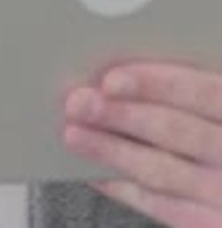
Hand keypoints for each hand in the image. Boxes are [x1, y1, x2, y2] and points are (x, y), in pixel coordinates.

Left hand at [64, 60, 221, 226]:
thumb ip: (202, 89)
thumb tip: (136, 70)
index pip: (203, 91)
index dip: (155, 83)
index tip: (111, 78)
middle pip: (175, 130)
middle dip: (121, 115)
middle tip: (78, 101)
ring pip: (162, 170)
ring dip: (112, 150)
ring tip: (73, 133)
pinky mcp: (214, 226)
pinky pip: (162, 206)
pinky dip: (124, 187)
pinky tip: (96, 172)